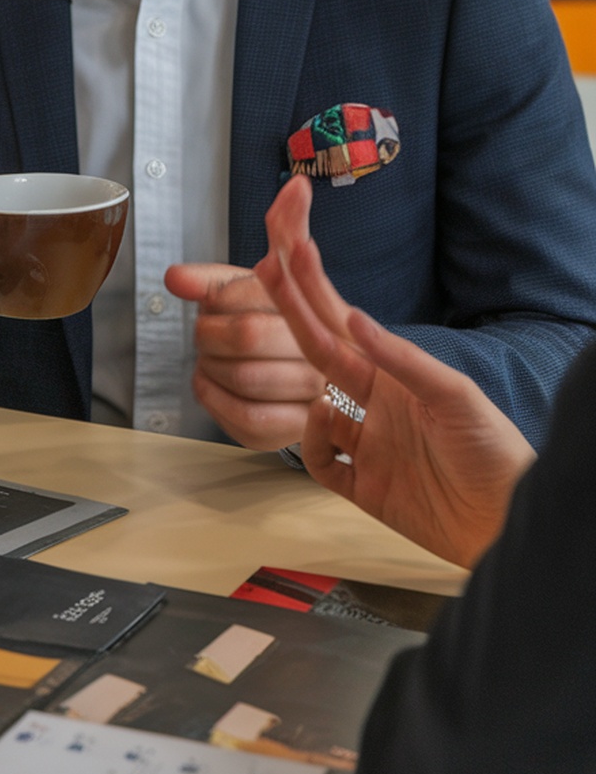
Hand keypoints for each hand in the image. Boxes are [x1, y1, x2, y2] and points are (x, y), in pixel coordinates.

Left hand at [164, 179, 324, 450]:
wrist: (300, 369)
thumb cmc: (278, 316)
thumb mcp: (272, 275)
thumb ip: (263, 243)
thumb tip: (247, 226)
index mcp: (324, 306)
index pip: (261, 291)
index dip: (222, 296)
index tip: (209, 300)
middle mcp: (328, 353)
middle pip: (247, 335)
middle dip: (210, 330)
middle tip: (205, 329)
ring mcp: (314, 396)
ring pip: (244, 377)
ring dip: (210, 363)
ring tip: (210, 355)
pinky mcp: (292, 430)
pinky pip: (245, 415)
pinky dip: (213, 395)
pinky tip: (209, 379)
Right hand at [261, 178, 535, 566]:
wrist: (507, 520)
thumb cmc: (494, 452)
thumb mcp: (455, 396)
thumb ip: (403, 360)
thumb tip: (355, 320)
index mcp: (397, 377)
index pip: (344, 327)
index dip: (314, 291)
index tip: (290, 252)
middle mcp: (377, 405)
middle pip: (320, 354)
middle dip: (292, 312)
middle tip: (265, 271)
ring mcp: (367, 445)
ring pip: (312, 408)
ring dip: (301, 390)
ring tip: (313, 388)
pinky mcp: (362, 487)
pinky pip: (319, 462)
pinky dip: (312, 443)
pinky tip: (323, 425)